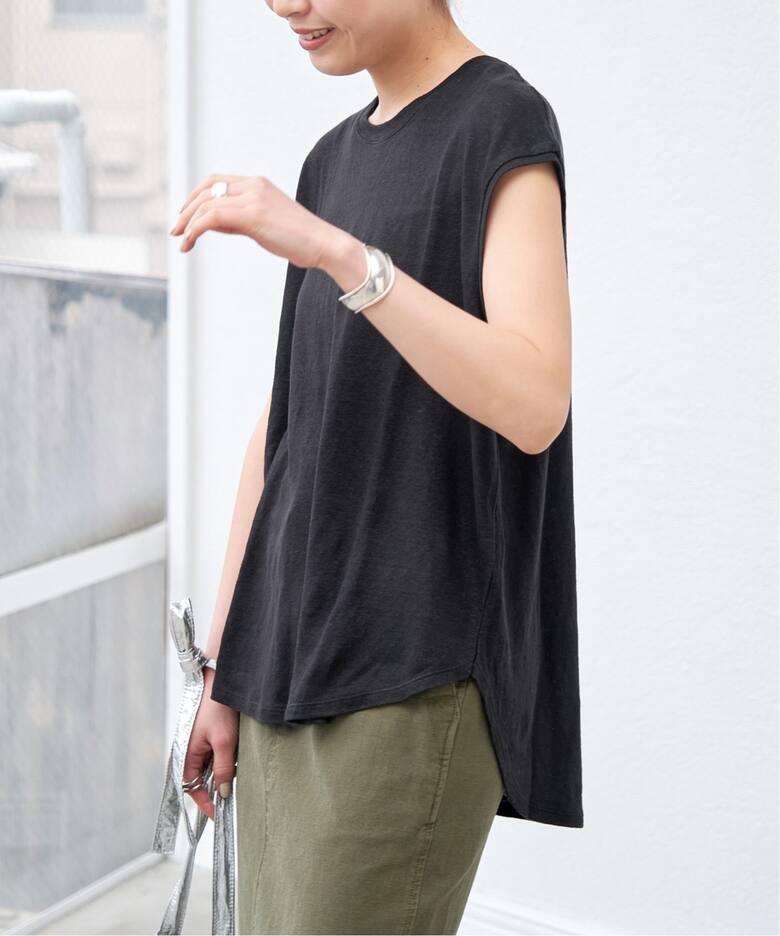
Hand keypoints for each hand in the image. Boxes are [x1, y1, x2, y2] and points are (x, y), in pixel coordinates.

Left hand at [170, 172, 343, 270]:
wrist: (323, 244)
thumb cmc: (298, 240)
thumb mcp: (264, 224)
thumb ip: (239, 219)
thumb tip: (212, 223)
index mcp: (258, 184)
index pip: (217, 182)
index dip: (196, 197)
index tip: (186, 216)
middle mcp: (253, 185)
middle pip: (207, 189)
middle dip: (187, 209)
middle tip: (176, 229)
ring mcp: (253, 198)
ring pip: (207, 204)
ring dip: (188, 223)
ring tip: (180, 240)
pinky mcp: (253, 214)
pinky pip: (213, 218)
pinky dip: (196, 230)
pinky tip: (190, 243)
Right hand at [182, 667, 238, 820]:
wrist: (220, 679)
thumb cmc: (218, 708)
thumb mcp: (224, 742)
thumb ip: (223, 769)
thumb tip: (222, 794)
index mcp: (187, 755)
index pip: (193, 788)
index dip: (206, 803)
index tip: (219, 815)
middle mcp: (190, 751)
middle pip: (203, 779)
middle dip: (218, 785)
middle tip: (234, 792)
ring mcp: (199, 742)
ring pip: (212, 766)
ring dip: (225, 769)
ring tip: (237, 765)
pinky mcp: (209, 734)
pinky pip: (217, 754)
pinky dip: (227, 757)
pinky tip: (237, 751)